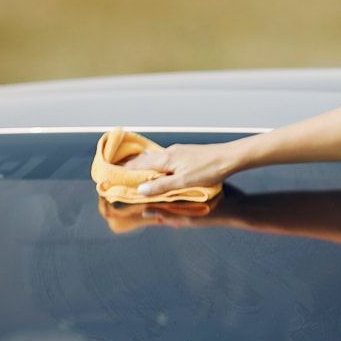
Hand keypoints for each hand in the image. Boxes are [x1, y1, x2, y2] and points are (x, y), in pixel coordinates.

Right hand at [121, 142, 239, 196]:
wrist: (229, 157)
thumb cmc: (209, 170)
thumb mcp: (184, 181)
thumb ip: (162, 186)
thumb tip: (140, 189)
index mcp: (166, 159)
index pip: (139, 166)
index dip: (125, 171)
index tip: (111, 175)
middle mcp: (169, 152)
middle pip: (144, 160)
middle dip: (130, 167)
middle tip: (117, 172)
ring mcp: (178, 151)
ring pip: (154, 158)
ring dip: (142, 164)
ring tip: (132, 169)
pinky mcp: (185, 153)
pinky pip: (164, 157)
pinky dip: (155, 162)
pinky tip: (157, 165)